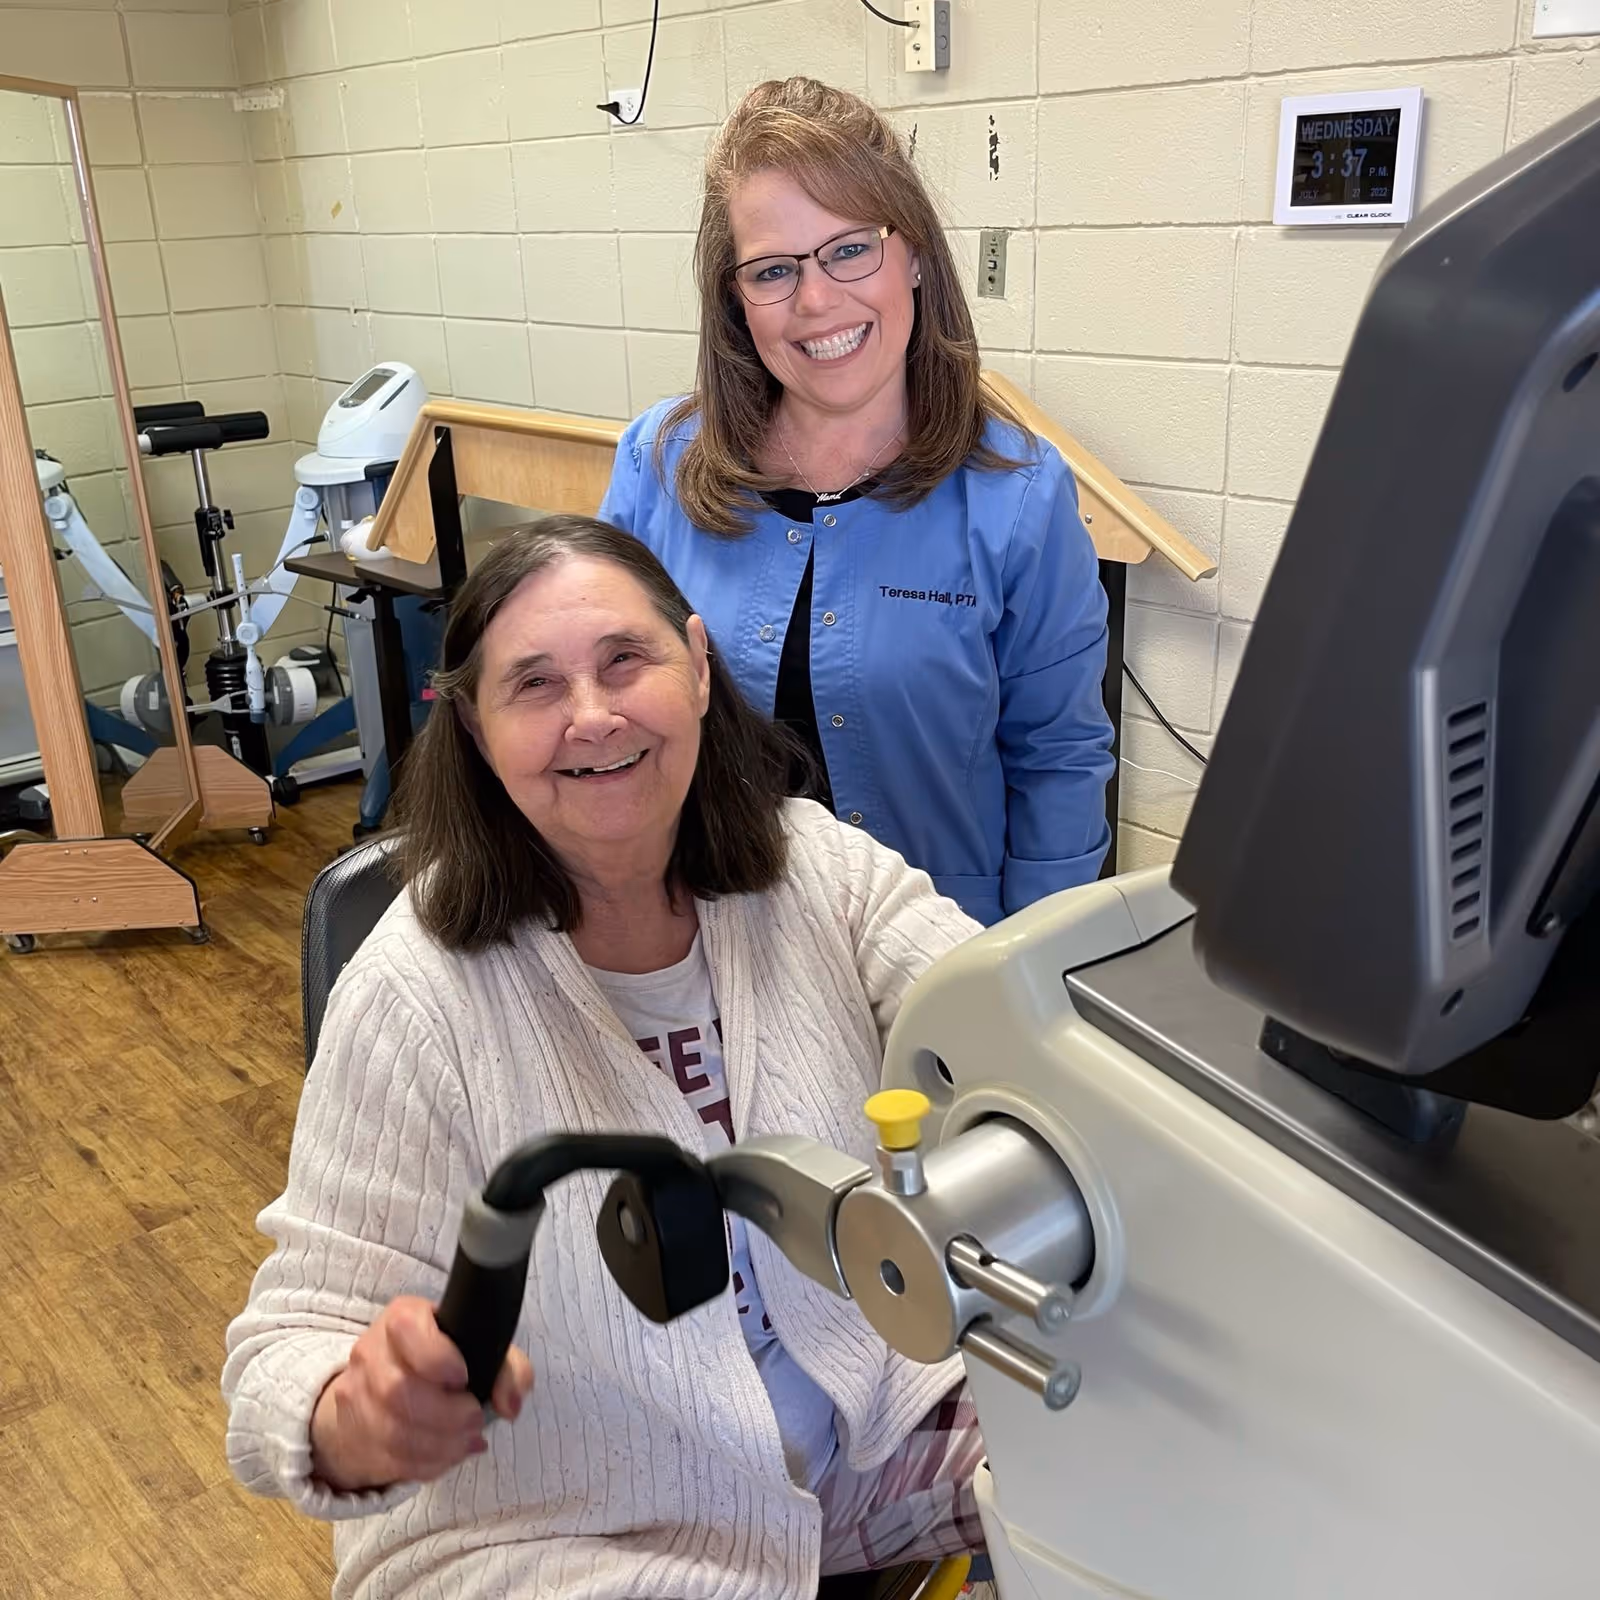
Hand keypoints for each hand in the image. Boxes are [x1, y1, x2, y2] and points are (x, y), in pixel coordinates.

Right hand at [310, 1295, 533, 1492]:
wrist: (386, 1388)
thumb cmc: (441, 1361)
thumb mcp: (477, 1348)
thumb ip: (507, 1369)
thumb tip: (510, 1405)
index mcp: (403, 1318)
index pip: (407, 1327)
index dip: (437, 1357)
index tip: (463, 1377)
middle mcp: (372, 1352)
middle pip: (397, 1390)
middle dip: (446, 1415)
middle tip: (473, 1418)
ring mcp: (357, 1394)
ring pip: (393, 1431)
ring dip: (440, 1445)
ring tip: (467, 1440)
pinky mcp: (354, 1433)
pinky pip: (390, 1458)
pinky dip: (427, 1463)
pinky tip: (448, 1454)